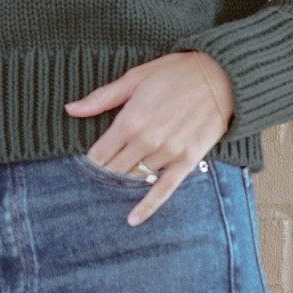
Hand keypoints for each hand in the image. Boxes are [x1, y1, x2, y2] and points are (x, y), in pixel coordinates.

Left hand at [64, 51, 233, 225]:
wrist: (222, 75)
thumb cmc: (176, 72)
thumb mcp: (135, 78)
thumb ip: (101, 98)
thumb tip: (70, 109)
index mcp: (130, 120)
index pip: (99, 154)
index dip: (88, 162)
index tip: (82, 166)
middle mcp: (147, 140)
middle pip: (114, 170)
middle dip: (102, 176)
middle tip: (92, 183)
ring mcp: (168, 153)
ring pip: (135, 179)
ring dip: (121, 186)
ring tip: (107, 195)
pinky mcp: (187, 161)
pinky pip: (164, 189)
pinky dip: (147, 206)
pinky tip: (133, 219)